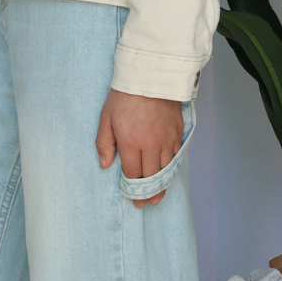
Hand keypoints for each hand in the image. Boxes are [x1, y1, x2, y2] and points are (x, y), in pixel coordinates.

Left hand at [96, 90, 183, 205]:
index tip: (133, 199)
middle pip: (151, 176)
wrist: (150, 76)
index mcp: (131, 143)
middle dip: (148, 193)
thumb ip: (104, 144)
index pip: (133, 174)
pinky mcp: (177, 132)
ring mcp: (166, 139)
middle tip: (146, 203)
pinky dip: (172, 168)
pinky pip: (176, 156)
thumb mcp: (106, 118)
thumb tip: (105, 165)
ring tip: (159, 196)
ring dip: (162, 185)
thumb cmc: (124, 96)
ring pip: (166, 169)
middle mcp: (151, 145)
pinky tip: (169, 173)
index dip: (133, 190)